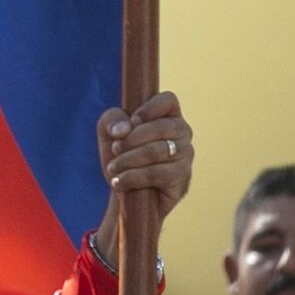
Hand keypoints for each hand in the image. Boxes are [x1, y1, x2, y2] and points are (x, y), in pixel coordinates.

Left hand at [92, 91, 192, 265]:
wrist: (125, 194)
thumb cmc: (121, 157)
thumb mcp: (108, 135)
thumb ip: (111, 121)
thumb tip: (123, 129)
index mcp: (167, 116)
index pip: (168, 100)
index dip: (149, 108)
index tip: (132, 122)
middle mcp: (182, 133)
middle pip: (162, 127)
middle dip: (131, 139)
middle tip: (115, 150)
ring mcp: (185, 156)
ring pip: (158, 151)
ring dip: (128, 159)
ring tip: (113, 168)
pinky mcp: (182, 178)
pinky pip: (157, 173)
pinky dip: (132, 177)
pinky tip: (119, 182)